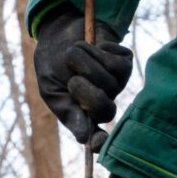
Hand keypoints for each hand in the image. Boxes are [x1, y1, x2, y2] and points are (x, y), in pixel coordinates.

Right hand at [32, 5, 133, 147]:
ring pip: (110, 82)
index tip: (95, 143)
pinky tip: (92, 46)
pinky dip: (98, 51)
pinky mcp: (125, 63)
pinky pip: (116, 63)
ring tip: (73, 54)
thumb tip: (84, 139)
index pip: (97, 138)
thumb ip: (67, 112)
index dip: (99, 142)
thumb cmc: (52, 66)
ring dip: (86, 63)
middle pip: (106, 110)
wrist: (60, 34)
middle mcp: (104, 102)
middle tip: (72, 80)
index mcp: (84, 115)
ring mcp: (117, 83)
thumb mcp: (51, 90)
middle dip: (87, 93)